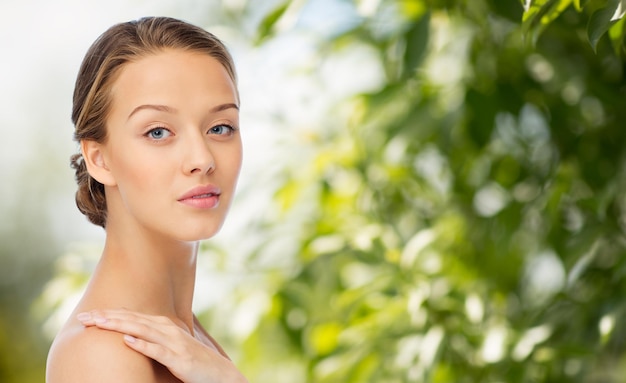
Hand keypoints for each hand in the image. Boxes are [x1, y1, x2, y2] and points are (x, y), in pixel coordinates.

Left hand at [77, 309, 247, 382]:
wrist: (219, 374)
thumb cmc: (193, 361)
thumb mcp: (170, 347)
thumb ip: (152, 339)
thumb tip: (128, 335)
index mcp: (163, 326)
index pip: (131, 317)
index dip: (109, 314)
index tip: (87, 315)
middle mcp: (167, 330)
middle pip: (132, 320)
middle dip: (107, 317)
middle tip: (84, 317)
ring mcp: (174, 344)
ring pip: (142, 331)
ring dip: (119, 326)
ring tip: (99, 323)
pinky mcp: (179, 359)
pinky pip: (158, 351)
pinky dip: (143, 345)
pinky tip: (128, 341)